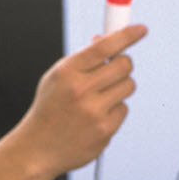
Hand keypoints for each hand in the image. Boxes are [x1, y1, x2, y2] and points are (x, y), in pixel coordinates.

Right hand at [17, 24, 146, 178]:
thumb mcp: (55, 78)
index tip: (141, 30)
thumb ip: (81, 60)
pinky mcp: (104, 130)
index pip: (105, 46)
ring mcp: (94, 112)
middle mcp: (81, 90)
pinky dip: (114, 111)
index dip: (128, 34)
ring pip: (128, 86)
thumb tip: (106, 40)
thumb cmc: (48, 110)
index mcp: (67, 72)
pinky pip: (123, 109)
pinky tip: (96, 118)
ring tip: (101, 97)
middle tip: (115, 69)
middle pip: (124, 64)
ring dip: (120, 88)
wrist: (37, 149)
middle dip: (123, 64)